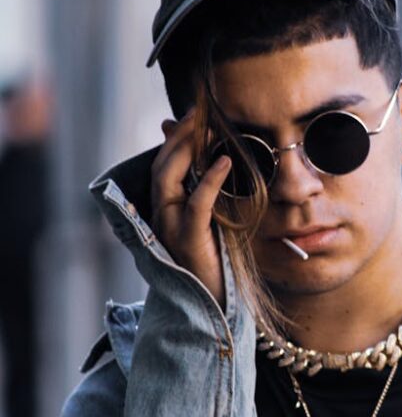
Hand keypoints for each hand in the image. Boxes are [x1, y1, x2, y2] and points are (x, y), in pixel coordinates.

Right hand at [150, 109, 230, 309]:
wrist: (213, 305)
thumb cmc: (218, 262)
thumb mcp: (215, 221)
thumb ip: (210, 192)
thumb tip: (217, 157)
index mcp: (165, 210)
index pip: (164, 164)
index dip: (176, 137)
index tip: (194, 112)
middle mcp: (161, 216)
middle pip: (162, 165)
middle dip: (180, 136)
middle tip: (201, 111)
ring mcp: (169, 228)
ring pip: (169, 179)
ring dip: (188, 150)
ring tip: (209, 128)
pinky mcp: (188, 240)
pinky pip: (196, 203)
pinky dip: (210, 180)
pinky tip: (226, 161)